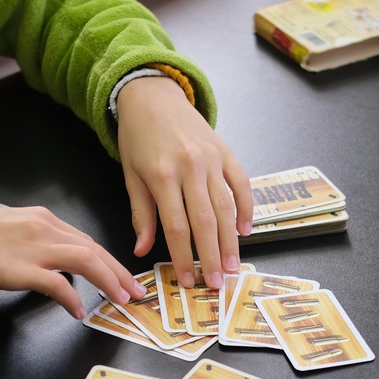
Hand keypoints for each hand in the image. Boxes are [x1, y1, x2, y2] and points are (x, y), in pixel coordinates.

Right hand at [0, 205, 145, 318]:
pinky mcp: (21, 269)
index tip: (123, 276)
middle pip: (95, 250)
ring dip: (109, 282)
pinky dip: (74, 298)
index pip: (87, 241)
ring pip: (87, 262)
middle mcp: (45, 229)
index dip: (110, 261)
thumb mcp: (14, 228)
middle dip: (120, 273)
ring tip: (120, 300)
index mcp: (45, 219)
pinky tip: (79, 311)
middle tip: (135, 292)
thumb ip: (40, 242)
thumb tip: (59, 264)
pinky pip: (58, 284)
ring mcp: (35, 248)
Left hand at [116, 76, 252, 288]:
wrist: (153, 96)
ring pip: (226, 206)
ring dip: (231, 240)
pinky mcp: (226, 152)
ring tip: (233, 265)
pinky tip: (246, 230)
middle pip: (205, 221)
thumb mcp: (131, 175)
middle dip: (211, 255)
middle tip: (217, 282)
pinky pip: (241, 184)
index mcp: (162, 175)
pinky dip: (247, 208)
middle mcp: (190, 168)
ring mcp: (212, 159)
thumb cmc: (138, 138)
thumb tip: (143, 250)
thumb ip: (141, 214)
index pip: (175, 226)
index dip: (183, 256)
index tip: (187, 279)